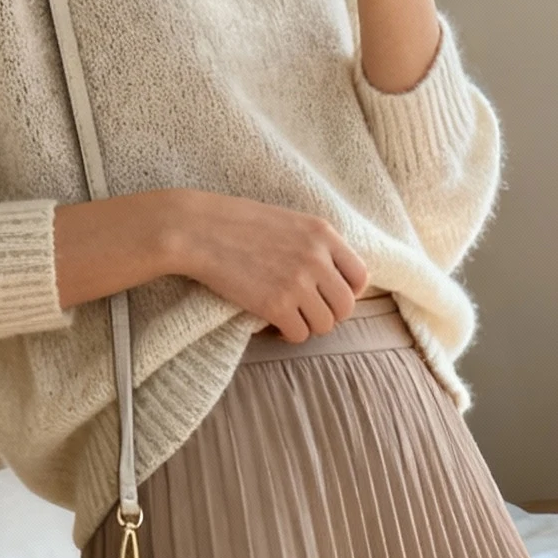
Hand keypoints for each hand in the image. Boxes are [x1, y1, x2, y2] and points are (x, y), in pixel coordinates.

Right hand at [170, 192, 368, 338]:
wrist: (197, 229)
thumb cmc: (237, 225)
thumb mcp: (287, 222)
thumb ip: (314, 245)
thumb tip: (333, 280)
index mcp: (323, 233)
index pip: (361, 276)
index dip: (348, 293)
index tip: (328, 297)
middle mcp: (316, 257)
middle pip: (346, 307)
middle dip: (328, 315)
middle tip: (306, 312)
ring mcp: (298, 282)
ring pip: (325, 325)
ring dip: (307, 326)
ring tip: (288, 317)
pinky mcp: (276, 305)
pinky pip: (299, 335)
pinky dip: (287, 335)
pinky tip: (273, 325)